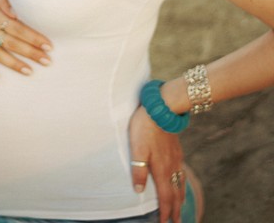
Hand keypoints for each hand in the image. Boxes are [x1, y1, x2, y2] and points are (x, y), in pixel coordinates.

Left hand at [129, 106, 184, 222]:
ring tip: (181, 207)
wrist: (162, 107)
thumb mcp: (137, 148)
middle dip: (176, 210)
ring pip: (181, 183)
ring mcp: (176, 157)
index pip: (165, 197)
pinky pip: (181, 172)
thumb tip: (139, 191)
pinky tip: (180, 180)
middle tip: (177, 222)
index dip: (165, 213)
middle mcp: (172, 166)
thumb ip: (138, 170)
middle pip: (176, 194)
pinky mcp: (176, 149)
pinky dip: (182, 183)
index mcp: (161, 169)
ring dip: (181, 198)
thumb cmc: (145, 127)